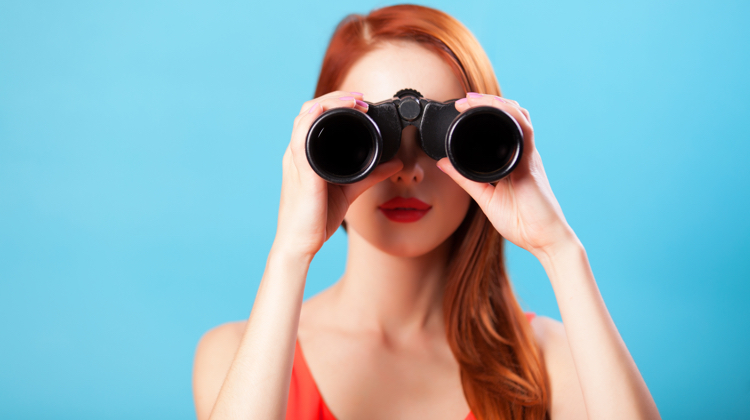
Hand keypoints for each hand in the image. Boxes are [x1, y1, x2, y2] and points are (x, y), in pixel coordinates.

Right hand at [274, 91, 403, 260]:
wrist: (300, 244)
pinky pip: (301, 140)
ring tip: (354, 102)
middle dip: (336, 98)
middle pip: (310, 110)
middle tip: (362, 100)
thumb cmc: (317, 218)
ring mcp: (296, 162)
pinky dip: (312, 121)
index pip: (315, 116)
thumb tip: (396, 164)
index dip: (337, 102)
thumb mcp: (349, 190)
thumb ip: (371, 175)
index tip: (362, 103)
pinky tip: (324, 113)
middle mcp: (297, 154)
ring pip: (305, 118)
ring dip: (329, 103)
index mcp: (306, 155)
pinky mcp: (301, 174)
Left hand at [437, 93, 576, 257]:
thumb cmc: (521, 222)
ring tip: (474, 100)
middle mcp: (523, 154)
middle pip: (511, 116)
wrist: (544, 239)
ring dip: (497, 104)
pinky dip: (510, 117)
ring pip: (518, 118)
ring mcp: (529, 157)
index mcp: (512, 161)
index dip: (484, 113)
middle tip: (465, 100)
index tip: (461, 108)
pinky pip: (524, 133)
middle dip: (489, 102)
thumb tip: (443, 163)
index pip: (500, 128)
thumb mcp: (486, 197)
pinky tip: (497, 110)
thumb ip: (465, 179)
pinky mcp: (532, 164)